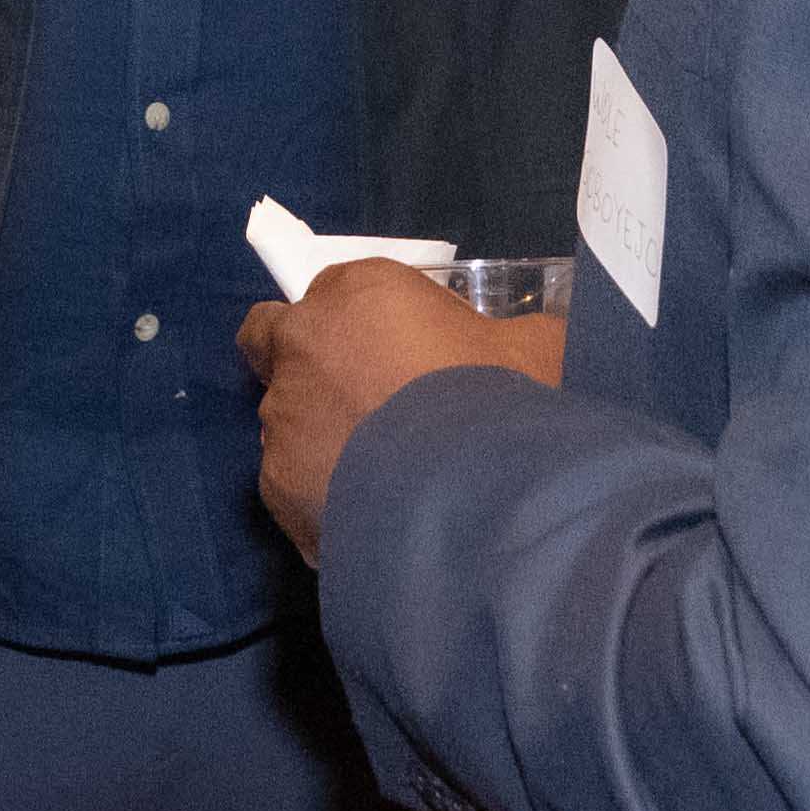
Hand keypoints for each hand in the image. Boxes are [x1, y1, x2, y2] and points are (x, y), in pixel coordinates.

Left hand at [238, 261, 552, 555]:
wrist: (475, 492)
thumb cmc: (502, 397)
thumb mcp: (533, 346)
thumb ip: (507, 336)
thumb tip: (521, 348)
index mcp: (357, 292)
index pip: (330, 292)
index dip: (356, 323)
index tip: (392, 353)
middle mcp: (302, 346)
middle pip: (277, 345)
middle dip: (305, 366)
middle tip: (360, 403)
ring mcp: (281, 420)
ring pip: (285, 423)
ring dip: (319, 439)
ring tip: (379, 478)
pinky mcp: (275, 487)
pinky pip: (293, 488)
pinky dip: (322, 498)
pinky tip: (372, 518)